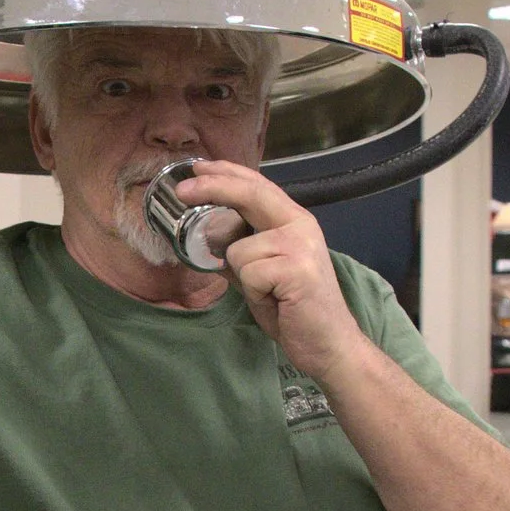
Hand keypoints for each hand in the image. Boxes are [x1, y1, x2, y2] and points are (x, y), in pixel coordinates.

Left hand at [176, 162, 368, 381]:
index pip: (257, 186)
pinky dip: (254, 293)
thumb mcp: (261, 274)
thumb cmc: (294, 310)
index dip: (226, 173)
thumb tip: (208, 240)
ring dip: (243, 278)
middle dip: (211, 188)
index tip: (198, 166)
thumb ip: (241, 253)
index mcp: (293, 222)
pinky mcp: (297, 269)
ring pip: (238, 249)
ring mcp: (300, 246)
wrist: (328, 344)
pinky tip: (276, 301)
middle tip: (181, 190)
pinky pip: (248, 274)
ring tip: (269, 293)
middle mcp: (300, 226)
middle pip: (249, 194)